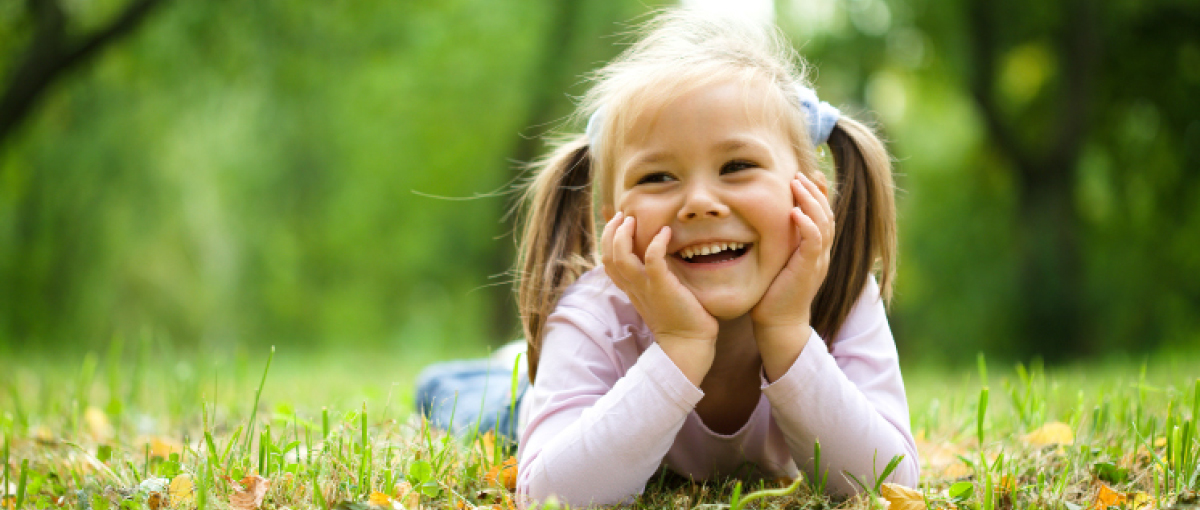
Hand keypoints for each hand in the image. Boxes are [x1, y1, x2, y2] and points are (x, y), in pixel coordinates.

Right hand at [602, 212, 718, 382]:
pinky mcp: (662, 287)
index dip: (608, 241)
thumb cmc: (681, 319)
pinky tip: (665, 232)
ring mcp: (646, 287)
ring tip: (632, 220)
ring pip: (620, 257)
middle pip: (608, 257)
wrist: (689, 343)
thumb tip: (660, 259)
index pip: (608, 262)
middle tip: (623, 215)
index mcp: (632, 289)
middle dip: (610, 232)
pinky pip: (653, 260)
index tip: (620, 223)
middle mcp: (634, 287)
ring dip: (623, 235)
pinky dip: (656, 243)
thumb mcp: (661, 295)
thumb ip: (656, 278)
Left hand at [750, 172, 834, 332]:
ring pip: (823, 223)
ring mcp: (818, 261)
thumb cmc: (771, 293)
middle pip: (826, 214)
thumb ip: (778, 241)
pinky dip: (808, 225)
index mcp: (814, 249)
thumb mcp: (776, 260)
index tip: (807, 174)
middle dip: (814, 191)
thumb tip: (761, 220)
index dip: (818, 193)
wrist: (777, 322)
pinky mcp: (809, 269)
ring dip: (811, 201)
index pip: (822, 215)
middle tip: (800, 174)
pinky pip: (814, 242)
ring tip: (797, 183)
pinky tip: (796, 211)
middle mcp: (821, 252)